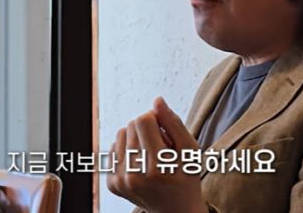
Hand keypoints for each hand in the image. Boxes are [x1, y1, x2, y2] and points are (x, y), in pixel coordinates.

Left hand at [107, 97, 207, 212]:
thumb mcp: (190, 149)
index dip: (156, 120)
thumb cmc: (185, 177)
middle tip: (161, 149)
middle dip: (147, 130)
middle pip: (132, 125)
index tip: (165, 133)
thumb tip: (157, 101)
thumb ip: (174, 123)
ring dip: (135, 139)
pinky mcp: (112, 184)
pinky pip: (114, 149)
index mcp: (157, 166)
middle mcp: (135, 175)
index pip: (144, 119)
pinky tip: (140, 165)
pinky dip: (127, 152)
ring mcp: (121, 181)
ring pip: (121, 134)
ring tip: (150, 156)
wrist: (175, 210)